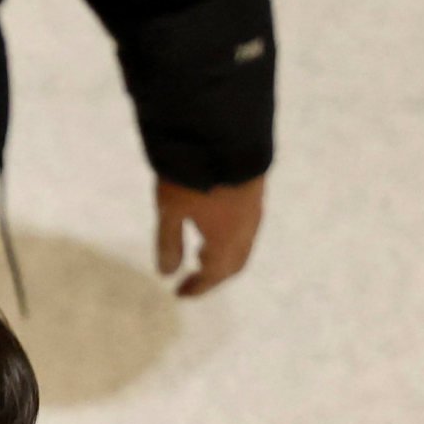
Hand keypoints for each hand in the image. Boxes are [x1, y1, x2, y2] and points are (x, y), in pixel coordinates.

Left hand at [154, 174, 265, 296]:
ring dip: (223, 256)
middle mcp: (246, 229)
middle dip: (213, 275)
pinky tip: (213, 228)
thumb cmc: (192, 174)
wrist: (226, 131)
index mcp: (226, 240)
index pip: (215, 274)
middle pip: (233, 263)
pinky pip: (246, 227)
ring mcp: (254, 209)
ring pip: (242, 244)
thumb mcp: (170, 210)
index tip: (180, 293)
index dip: (198, 287)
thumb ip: (169, 243)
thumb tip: (167, 273)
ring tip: (200, 255)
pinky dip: (231, 238)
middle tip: (192, 279)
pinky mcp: (255, 190)